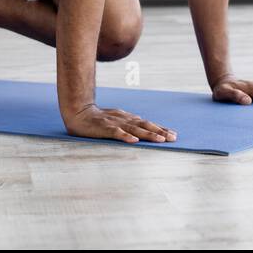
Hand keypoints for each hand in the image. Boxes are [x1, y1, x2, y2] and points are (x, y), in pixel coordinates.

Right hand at [63, 104, 177, 143]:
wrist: (78, 112)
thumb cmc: (98, 118)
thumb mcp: (116, 119)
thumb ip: (128, 122)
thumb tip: (142, 125)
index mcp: (127, 118)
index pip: (147, 123)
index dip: (160, 128)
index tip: (173, 134)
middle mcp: (124, 119)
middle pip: (145, 125)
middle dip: (160, 131)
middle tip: (173, 138)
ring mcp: (115, 123)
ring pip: (134, 129)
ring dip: (148, 134)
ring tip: (160, 139)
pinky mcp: (104, 128)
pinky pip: (116, 133)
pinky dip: (125, 137)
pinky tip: (134, 141)